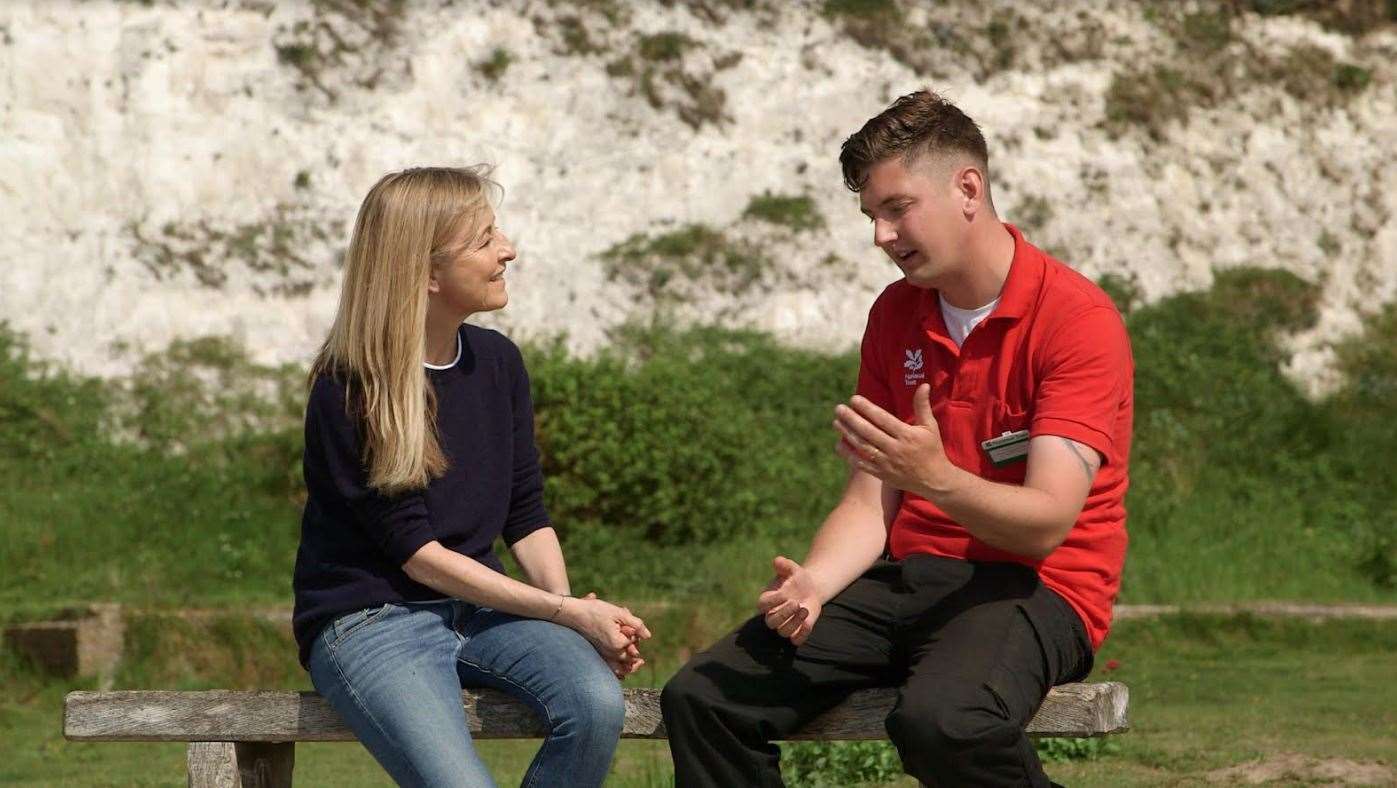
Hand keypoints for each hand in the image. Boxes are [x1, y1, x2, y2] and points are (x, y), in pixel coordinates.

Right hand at [559, 593, 649, 679]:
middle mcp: (611, 653)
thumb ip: (636, 624)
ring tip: (637, 662)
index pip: (635, 641)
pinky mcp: (598, 655)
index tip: (625, 621)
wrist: (573, 614)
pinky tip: (623, 672)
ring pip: (622, 666)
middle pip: (631, 655)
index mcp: (618, 643)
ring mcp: (604, 655)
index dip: (633, 631)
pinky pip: (612, 669)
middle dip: (633, 644)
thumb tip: (648, 636)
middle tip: (626, 631)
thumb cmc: (595, 611)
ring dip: (630, 663)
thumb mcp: (619, 613)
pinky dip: (619, 671)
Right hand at [756, 556, 822, 645]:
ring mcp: (784, 625)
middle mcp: (773, 615)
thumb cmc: (796, 578)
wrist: (810, 589)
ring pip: (784, 632)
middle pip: (771, 622)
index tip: (785, 593)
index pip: (763, 606)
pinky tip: (808, 623)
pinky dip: (801, 635)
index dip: (773, 601)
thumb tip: (777, 561)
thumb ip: (784, 565)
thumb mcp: (792, 569)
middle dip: (784, 614)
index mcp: (767, 600)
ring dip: (794, 623)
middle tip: (796, 603)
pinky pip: (796, 640)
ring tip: (805, 609)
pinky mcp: (797, 632)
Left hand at [834, 384, 952, 494]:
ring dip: (847, 434)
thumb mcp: (930, 427)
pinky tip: (839, 444)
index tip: (854, 399)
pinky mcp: (882, 474)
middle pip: (868, 432)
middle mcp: (895, 449)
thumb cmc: (932, 449)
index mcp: (907, 435)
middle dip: (851, 419)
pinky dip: (849, 455)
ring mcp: (887, 463)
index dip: (867, 409)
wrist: (935, 480)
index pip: (882, 419)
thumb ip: (922, 406)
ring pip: (863, 447)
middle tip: (838, 408)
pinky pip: (862, 464)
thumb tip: (924, 385)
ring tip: (836, 422)